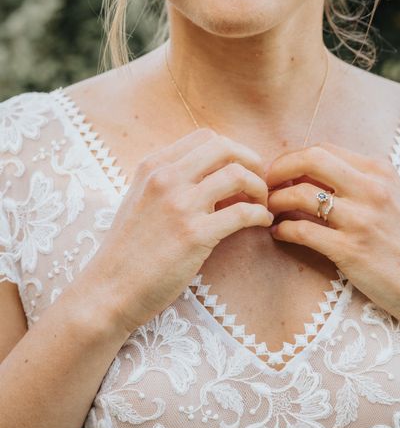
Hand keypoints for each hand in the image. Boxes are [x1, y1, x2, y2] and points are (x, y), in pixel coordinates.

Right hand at [76, 128, 273, 334]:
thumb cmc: (129, 250)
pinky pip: (243, 212)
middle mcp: (166, 178)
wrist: (108, 290)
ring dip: (259, 188)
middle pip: (225, 148)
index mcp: (153, 166)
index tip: (243, 169)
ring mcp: (180, 205)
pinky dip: (260, 215)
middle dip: (252, 161)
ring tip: (262, 205)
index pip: (206, 137)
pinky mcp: (194, 235)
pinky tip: (262, 223)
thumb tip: (214, 174)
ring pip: (238, 175)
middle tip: (260, 182)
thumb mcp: (141, 200)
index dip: (233, 151)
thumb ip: (171, 181)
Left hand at [264, 142, 399, 333]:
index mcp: (381, 171)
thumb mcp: (397, 199)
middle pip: (309, 159)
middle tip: (266, 185)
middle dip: (278, 169)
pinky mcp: (350, 250)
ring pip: (300, 195)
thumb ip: (364, 181)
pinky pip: (302, 230)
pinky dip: (283, 230)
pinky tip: (280, 234)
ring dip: (276, 202)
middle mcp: (371, 189)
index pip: (324, 148)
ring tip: (270, 211)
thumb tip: (319, 174)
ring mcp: (361, 219)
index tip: (281, 172)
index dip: (294, 157)